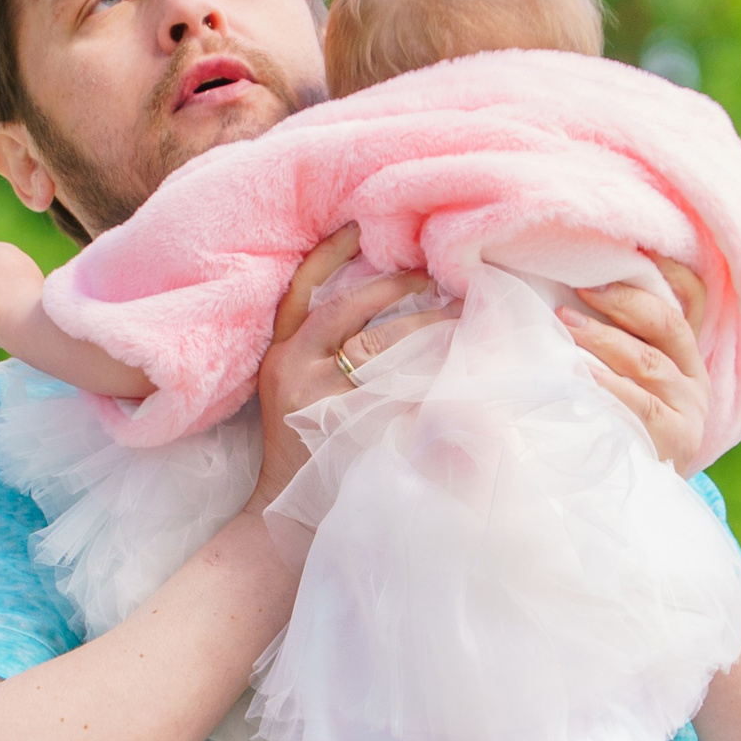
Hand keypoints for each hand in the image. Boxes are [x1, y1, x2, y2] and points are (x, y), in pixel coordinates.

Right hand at [250, 226, 452, 508]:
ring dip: (423, 328)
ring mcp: (319, 397)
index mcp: (282, 354)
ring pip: (379, 346)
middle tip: (437, 277)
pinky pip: (396, 393)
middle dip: (396, 287)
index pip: (303, 290)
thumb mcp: (297, 393)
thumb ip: (327, 358)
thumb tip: (385, 323)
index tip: (359, 225)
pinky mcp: (345, 427)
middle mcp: (295, 368)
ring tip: (458, 317)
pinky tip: (458, 373)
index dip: (330, 255)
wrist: (281, 515)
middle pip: (350, 310)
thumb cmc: (300, 450)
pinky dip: (429, 381)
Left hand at [563, 254, 710, 474]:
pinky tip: (578, 376)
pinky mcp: (677, 439)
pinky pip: (640, 404)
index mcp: (686, 355)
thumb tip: (559, 301)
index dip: (668, 269)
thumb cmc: (622, 430)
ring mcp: (689, 409)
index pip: (691, 297)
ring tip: (564, 325)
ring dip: (603, 339)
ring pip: (649, 361)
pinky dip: (607, 386)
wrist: (644, 502)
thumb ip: (613, 347)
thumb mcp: (627, 386)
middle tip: (579, 287)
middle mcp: (694, 377)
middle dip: (623, 300)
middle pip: (668, 323)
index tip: (631, 247)